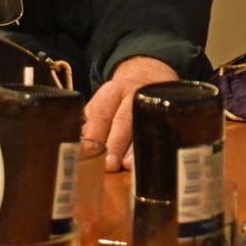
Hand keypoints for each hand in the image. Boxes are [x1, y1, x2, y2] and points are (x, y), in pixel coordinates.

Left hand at [83, 56, 177, 171]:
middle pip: (123, 120)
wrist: (149, 79)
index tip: (90, 152)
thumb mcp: (102, 102)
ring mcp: (151, 105)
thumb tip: (82, 144)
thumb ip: (91, 122)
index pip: (101, 113)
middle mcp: (133, 96)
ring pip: (143, 127)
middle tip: (109, 164)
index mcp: (112, 92)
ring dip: (134, 150)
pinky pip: (159, 134)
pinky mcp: (164, 114)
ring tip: (127, 166)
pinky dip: (152, 149)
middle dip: (116, 143)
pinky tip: (147, 162)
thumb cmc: (120, 99)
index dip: (96, 133)